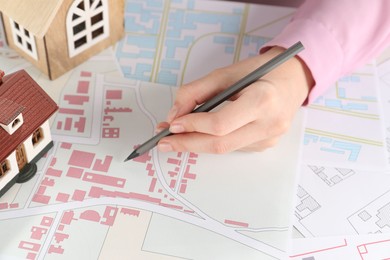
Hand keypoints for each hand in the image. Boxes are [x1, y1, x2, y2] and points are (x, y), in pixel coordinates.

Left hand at [156, 46, 313, 153]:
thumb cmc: (261, 71)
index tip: (171, 125)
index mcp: (262, 100)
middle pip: (220, 144)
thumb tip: (174, 116)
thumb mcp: (227, 72)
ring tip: (178, 136)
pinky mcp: (266, 145)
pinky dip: (214, 141)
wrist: (294, 79)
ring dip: (198, 144)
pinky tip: (204, 134)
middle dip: (188, 144)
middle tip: (164, 142)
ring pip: (225, 149)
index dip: (193, 126)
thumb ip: (196, 92)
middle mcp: (269, 125)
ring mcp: (269, 139)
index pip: (220, 124)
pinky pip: (233, 147)